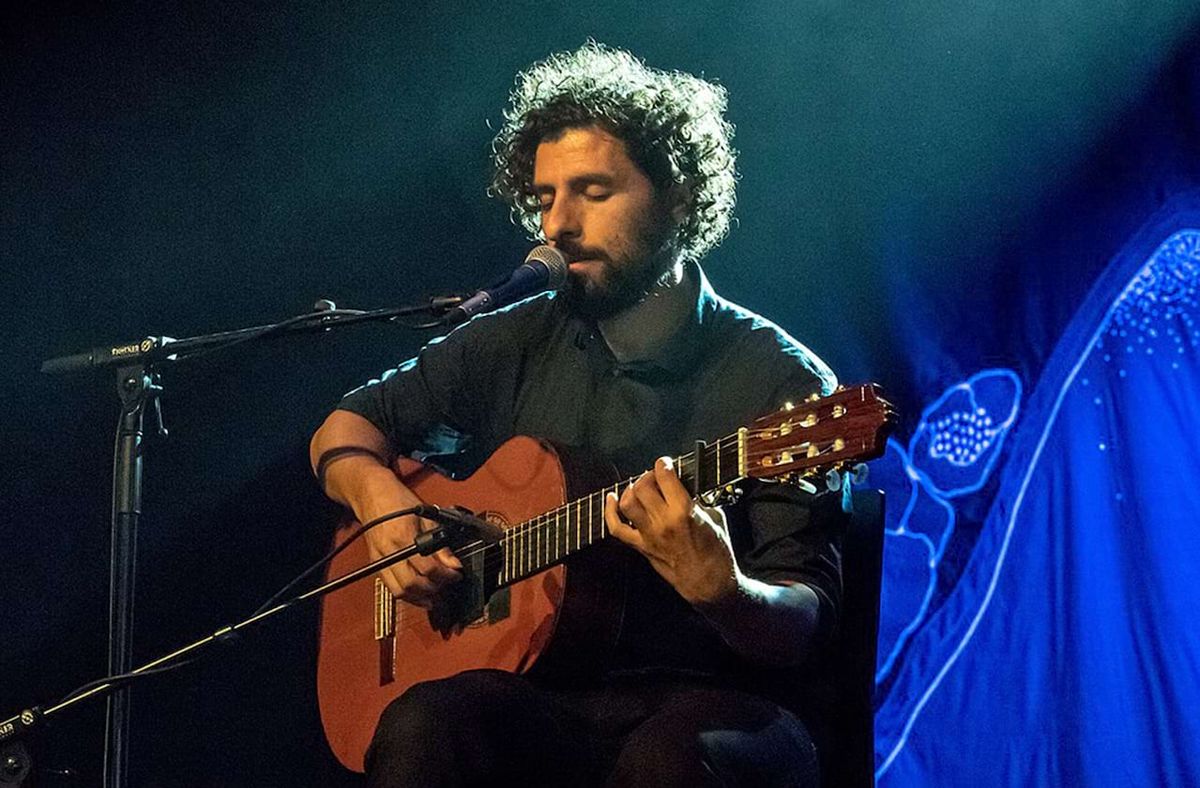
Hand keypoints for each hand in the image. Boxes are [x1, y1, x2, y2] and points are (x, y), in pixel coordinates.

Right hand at [362, 491, 462, 608]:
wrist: (373, 496)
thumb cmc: (399, 503)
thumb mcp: (427, 518)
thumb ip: (440, 544)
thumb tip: (454, 564)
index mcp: (403, 537)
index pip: (426, 567)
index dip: (446, 575)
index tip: (457, 574)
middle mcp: (389, 552)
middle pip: (412, 584)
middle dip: (433, 589)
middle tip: (447, 584)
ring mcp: (379, 560)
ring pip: (400, 591)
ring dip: (420, 598)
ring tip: (436, 595)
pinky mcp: (375, 565)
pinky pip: (391, 588)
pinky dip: (408, 594)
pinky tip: (420, 592)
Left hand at [603, 456, 739, 605]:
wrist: (709, 583)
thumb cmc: (717, 553)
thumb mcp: (715, 517)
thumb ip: (698, 500)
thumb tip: (687, 488)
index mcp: (684, 511)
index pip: (665, 477)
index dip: (663, 464)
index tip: (665, 463)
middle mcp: (663, 521)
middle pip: (642, 487)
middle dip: (648, 476)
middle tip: (655, 477)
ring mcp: (649, 535)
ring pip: (627, 503)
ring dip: (631, 489)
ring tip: (640, 487)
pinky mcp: (642, 547)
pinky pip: (617, 528)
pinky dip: (610, 512)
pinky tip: (611, 499)